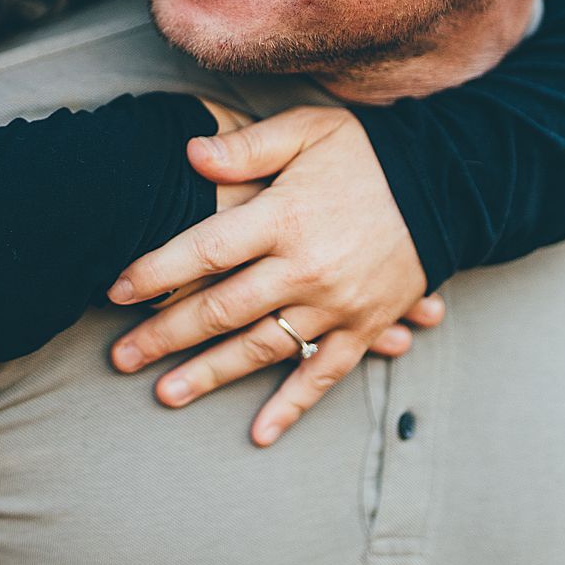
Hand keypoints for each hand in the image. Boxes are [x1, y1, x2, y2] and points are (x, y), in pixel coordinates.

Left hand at [107, 105, 440, 445]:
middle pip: (222, 308)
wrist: (450, 183)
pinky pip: (322, 374)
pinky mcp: (364, 327)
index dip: (156, 271)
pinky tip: (260, 433)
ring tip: (165, 394)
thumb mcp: (308, 130)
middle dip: (165, 335)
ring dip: (211, 375)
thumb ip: (248, 147)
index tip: (114, 290)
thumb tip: (189, 154)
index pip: (205, 249)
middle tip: (119, 357)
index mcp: (285, 216)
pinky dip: (292, 407)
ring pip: (262, 348)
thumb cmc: (368, 152)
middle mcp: (306, 267)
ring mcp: (337, 304)